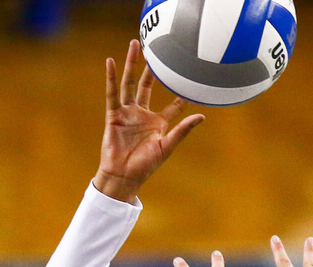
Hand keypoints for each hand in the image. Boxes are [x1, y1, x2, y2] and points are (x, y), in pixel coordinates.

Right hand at [93, 40, 204, 202]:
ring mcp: (127, 113)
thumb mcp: (167, 146)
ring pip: (130, 83)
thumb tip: (202, 115)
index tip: (191, 78)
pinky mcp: (114, 115)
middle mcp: (142, 114)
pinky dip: (112, 77)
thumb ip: (182, 130)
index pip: (173, 104)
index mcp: (157, 123)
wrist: (123, 176)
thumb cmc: (145, 166)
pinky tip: (111, 62)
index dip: (181, 94)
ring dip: (131, 64)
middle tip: (157, 49)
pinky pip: (113, 93)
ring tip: (135, 45)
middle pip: (148, 85)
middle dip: (152, 68)